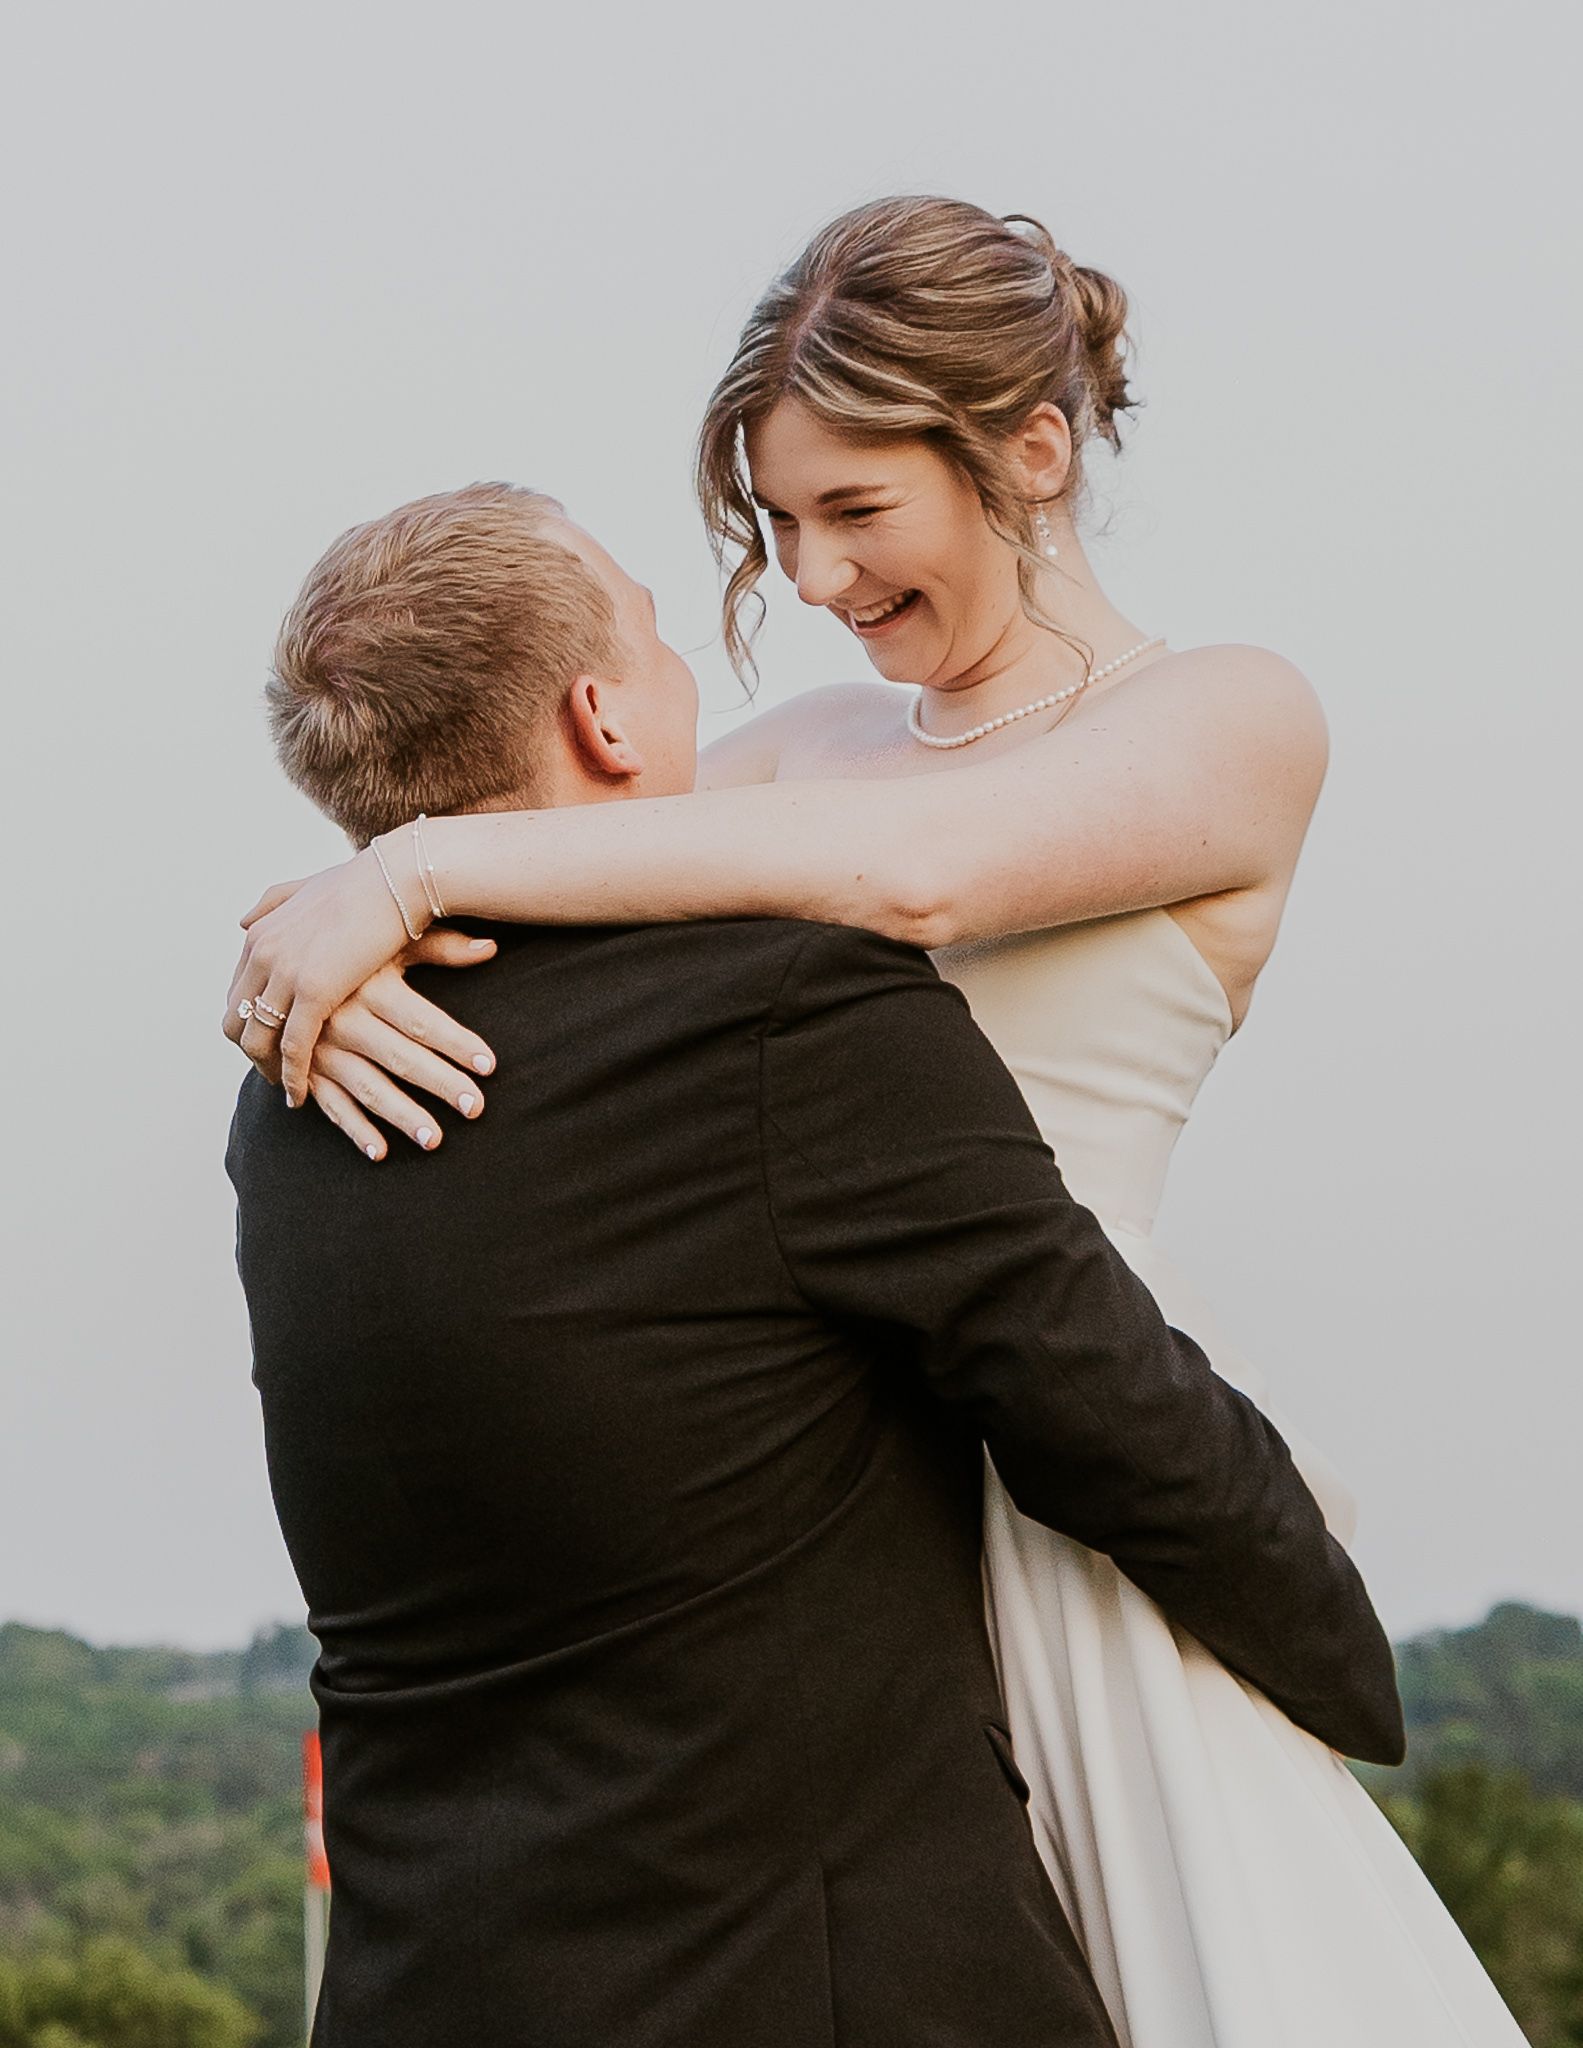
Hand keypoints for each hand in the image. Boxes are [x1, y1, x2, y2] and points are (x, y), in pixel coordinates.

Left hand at [225, 848, 421, 1102]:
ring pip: (256, 1039)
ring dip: (267, 1070)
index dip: (249, 1020)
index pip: (238, 990)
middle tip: (272, 1071)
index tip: (268, 1040)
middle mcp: (262, 952)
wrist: (399, 879)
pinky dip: (292, 1076)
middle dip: (250, 1049)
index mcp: (260, 932)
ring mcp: (284, 973)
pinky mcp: (313, 993)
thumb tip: (241, 921)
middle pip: (236, 1018)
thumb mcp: (305, 888)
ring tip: (287, 1089)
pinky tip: (301, 1095)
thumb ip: (270, 903)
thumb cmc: (367, 883)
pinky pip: (292, 1048)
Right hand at [303, 937, 498, 1159]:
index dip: (456, 1043)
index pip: (421, 1020)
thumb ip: (441, 947)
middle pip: (400, 1057)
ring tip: (434, 1140)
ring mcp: (321, 1048)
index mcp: (369, 985)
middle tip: (476, 1107)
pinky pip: (330, 1104)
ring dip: (401, 1115)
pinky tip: (381, 1152)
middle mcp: (343, 1019)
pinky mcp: (304, 1070)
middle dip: (440, 1084)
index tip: (489, 1065)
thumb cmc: (349, 948)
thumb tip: (492, 947)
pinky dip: (354, 1130)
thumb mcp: (389, 942)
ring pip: (368, 1087)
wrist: (278, 955)